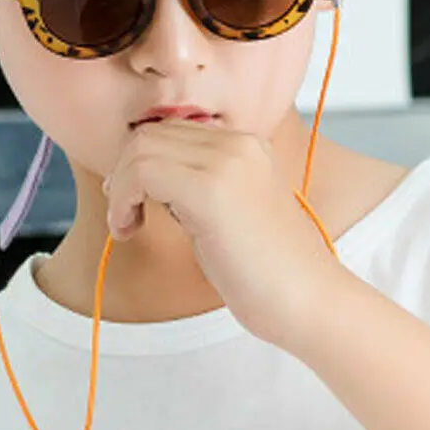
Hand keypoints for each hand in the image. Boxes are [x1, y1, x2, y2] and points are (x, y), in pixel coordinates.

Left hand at [102, 119, 341, 349]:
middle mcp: (238, 143)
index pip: (171, 130)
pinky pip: (142, 173)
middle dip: (124, 172)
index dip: (140, 162)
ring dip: (120, 188)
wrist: (309, 300)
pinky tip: (128, 229)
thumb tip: (145, 176)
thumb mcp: (230, 210)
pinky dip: (122, 200)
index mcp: (247, 144)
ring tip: (127, 225)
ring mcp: (226, 163)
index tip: (133, 198)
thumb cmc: (269, 270)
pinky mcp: (210, 190)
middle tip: (124, 213)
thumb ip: (197, 183)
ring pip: (141, 149)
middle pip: (151, 134)